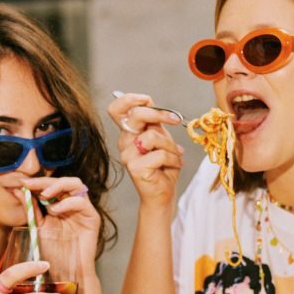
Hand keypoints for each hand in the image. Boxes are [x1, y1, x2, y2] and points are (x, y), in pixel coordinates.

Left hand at [16, 175, 99, 270]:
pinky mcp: (92, 218)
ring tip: (44, 196)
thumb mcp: (38, 227)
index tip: (22, 182)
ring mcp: (83, 210)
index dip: (37, 182)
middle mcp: (72, 204)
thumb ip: (30, 209)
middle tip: (31, 185)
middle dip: (45, 181)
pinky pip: (82, 202)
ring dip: (58, 186)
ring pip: (76, 184)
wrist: (66, 270)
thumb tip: (18, 190)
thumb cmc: (53, 253)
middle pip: (63, 181)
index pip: (51, 185)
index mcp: (60, 204)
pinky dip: (67, 202)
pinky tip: (55, 210)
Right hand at [107, 92, 184, 207]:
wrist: (162, 194)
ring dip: (170, 145)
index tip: (148, 100)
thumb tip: (153, 104)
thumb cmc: (163, 167)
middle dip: (158, 114)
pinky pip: (160, 154)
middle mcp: (124, 143)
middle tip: (174, 120)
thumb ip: (155, 123)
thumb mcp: (161, 139)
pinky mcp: (135, 168)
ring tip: (175, 155)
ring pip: (152, 136)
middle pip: (135, 115)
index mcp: (128, 133)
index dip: (130, 99)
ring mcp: (127, 156)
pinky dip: (173, 159)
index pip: (117, 109)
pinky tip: (175, 165)